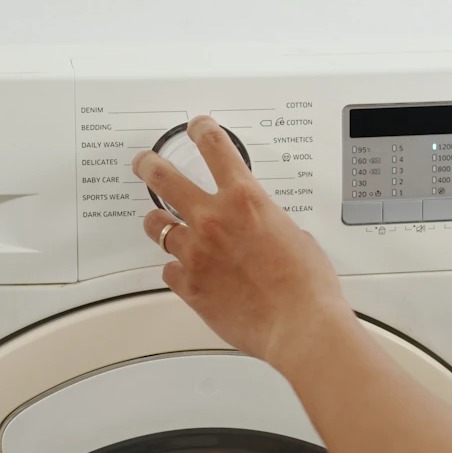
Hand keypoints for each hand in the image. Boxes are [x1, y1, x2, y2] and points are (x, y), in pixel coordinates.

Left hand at [133, 116, 353, 367]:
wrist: (300, 324)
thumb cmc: (307, 284)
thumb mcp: (295, 236)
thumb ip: (269, 225)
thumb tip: (264, 231)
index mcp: (245, 199)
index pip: (215, 148)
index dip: (202, 131)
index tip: (197, 128)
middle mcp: (214, 220)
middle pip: (165, 178)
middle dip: (150, 165)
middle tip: (144, 162)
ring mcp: (196, 252)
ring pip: (157, 227)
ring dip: (158, 223)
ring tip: (157, 222)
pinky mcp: (189, 286)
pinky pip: (169, 270)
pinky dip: (176, 269)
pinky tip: (185, 272)